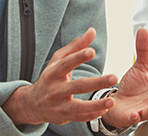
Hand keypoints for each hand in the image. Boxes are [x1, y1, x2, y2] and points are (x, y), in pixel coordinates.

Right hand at [2, 28, 117, 124]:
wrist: (33, 103)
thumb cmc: (50, 77)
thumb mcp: (58, 60)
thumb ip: (76, 46)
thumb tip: (92, 31)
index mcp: (53, 72)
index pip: (66, 63)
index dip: (78, 57)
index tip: (92, 51)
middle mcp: (55, 89)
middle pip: (77, 86)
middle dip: (97, 82)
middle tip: (114, 77)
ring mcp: (59, 105)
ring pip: (78, 107)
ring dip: (96, 105)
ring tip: (112, 100)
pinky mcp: (64, 117)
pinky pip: (80, 117)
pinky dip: (92, 115)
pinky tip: (105, 110)